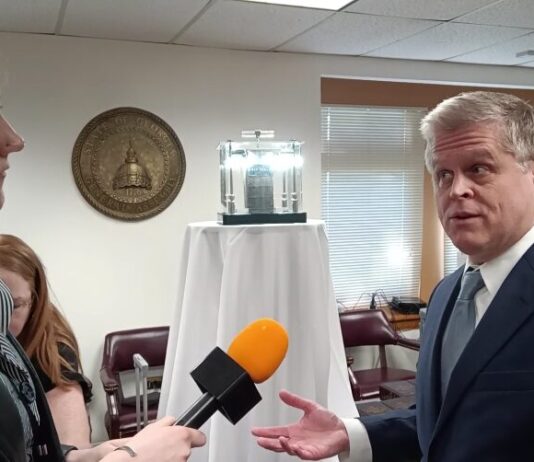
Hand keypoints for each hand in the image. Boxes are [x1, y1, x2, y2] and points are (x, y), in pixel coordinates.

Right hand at [68, 417, 205, 461]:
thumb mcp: (154, 426)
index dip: (195, 437)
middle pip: (186, 448)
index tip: (195, 439)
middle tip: (163, 447)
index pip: (200, 437)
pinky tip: (156, 460)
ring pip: (180, 458)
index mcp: (182, 435)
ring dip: (172, 457)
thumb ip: (168, 422)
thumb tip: (172, 421)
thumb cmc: (139, 447)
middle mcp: (184, 450)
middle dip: (177, 448)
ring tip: (156, 456)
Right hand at [251, 389, 348, 459]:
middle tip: (259, 440)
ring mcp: (305, 447)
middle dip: (268, 442)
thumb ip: (295, 400)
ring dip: (283, 446)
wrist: (343, 430)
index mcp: (294, 430)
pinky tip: (294, 447)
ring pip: (290, 449)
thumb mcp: (309, 407)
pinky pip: (304, 454)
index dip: (265, 432)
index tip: (255, 431)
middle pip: (279, 443)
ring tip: (278, 439)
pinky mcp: (314, 453)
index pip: (276, 431)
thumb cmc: (328, 421)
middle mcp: (297, 440)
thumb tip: (282, 393)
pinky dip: (298, 452)